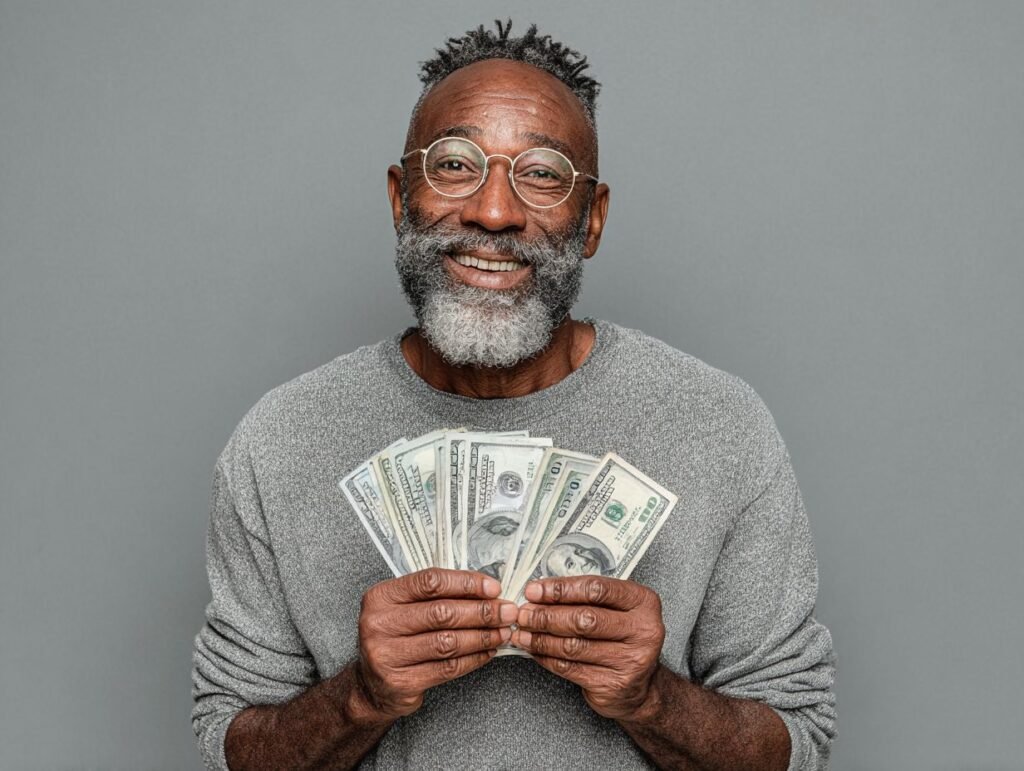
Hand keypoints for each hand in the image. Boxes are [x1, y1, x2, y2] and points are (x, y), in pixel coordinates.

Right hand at [355, 568, 516, 719]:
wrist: (372, 685)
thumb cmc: (397, 638)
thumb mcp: (404, 607)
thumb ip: (437, 596)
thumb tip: (487, 589)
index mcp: (381, 596)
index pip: (430, 582)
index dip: (466, 583)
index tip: (493, 588)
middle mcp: (379, 624)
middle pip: (442, 613)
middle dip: (482, 611)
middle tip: (506, 612)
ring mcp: (387, 655)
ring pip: (448, 642)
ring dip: (482, 636)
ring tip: (502, 632)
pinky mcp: (401, 682)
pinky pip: (447, 668)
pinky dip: (474, 659)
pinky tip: (488, 651)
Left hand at [511, 576, 664, 720]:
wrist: (640, 685)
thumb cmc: (621, 637)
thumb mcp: (615, 609)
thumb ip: (585, 598)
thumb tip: (539, 592)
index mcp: (643, 602)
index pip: (596, 589)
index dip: (560, 589)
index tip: (534, 590)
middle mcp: (643, 631)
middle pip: (584, 619)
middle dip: (546, 616)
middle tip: (523, 613)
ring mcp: (630, 660)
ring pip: (573, 646)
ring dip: (541, 638)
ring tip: (522, 632)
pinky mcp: (613, 685)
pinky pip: (570, 668)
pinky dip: (546, 657)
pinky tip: (534, 650)